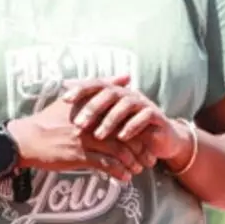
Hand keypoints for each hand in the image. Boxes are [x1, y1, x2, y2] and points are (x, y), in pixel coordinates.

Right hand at [7, 80, 155, 181]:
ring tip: (139, 170)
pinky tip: (124, 179)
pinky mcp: (78, 155)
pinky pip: (104, 165)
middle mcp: (91, 122)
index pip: (124, 116)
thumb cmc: (49, 119)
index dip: (139, 128)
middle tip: (150, 159)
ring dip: (132, 162)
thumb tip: (127, 76)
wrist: (26, 139)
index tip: (149, 137)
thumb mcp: (74, 98)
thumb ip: (103, 85)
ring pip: (118, 151)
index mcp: (93, 106)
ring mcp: (84, 139)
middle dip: (141, 149)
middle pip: (125, 134)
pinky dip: (117, 172)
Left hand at [63, 77, 195, 163]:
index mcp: (115, 92)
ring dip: (110, 120)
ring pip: (125, 104)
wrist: (160, 139)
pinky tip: (121, 137)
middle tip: (79, 124)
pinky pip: (143, 117)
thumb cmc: (128, 128)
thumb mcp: (108, 120)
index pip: (96, 84)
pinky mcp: (156, 115)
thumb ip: (90, 110)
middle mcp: (129, 93)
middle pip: (109, 93)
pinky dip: (131, 127)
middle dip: (92, 108)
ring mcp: (143, 103)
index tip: (64, 99)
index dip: (80, 89)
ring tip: (98, 136)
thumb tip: (64, 96)